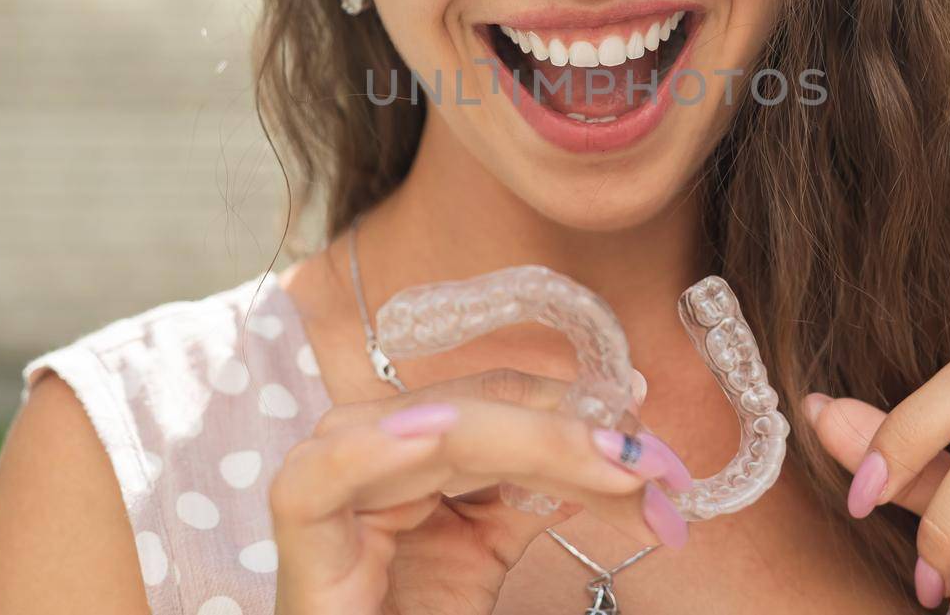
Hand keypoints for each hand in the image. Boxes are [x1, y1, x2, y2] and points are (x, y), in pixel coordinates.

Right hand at [269, 367, 690, 614]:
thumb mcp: (487, 549)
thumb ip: (533, 491)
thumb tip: (621, 443)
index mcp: (405, 450)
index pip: (492, 400)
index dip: (570, 406)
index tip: (644, 424)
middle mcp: (365, 452)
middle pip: (473, 409)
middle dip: (571, 431)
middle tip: (651, 463)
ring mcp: (326, 485)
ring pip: (429, 431)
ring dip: (532, 440)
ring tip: (609, 461)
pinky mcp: (298, 533)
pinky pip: (320, 477)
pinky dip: (375, 451)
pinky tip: (433, 436)